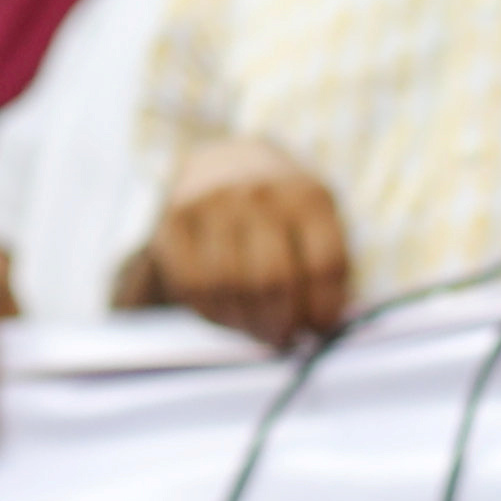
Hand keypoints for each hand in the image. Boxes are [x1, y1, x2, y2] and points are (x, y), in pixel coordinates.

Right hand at [151, 138, 355, 350]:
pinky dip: (213, 312)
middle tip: (283, 337)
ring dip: (246, 321)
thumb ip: (324, 269)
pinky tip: (228, 313)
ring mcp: (214, 202)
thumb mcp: (315, 221)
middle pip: (273, 278)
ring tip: (257, 328)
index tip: (319, 329)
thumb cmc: (279, 210)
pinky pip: (193, 284)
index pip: (323, 264)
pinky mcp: (175, 218)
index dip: (323, 308)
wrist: (222, 164)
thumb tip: (321, 328)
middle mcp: (260, 192)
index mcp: (308, 194)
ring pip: (229, 285)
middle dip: (281, 321)